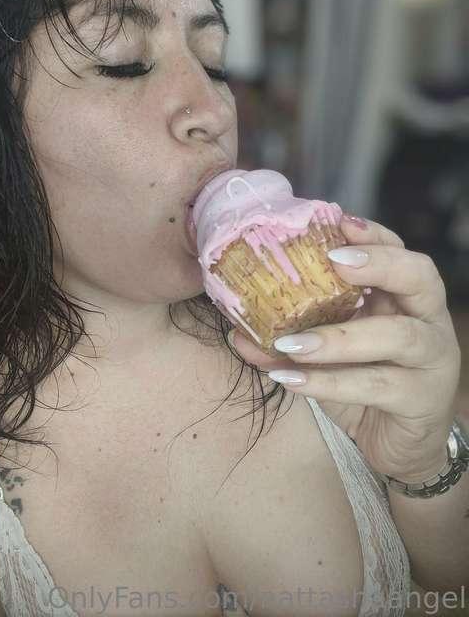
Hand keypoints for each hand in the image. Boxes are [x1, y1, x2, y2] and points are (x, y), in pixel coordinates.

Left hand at [227, 214, 461, 482]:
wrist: (394, 444)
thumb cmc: (362, 383)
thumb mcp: (326, 354)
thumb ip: (288, 337)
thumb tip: (235, 332)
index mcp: (404, 297)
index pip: (398, 252)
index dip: (373, 235)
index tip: (338, 223)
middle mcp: (426, 320)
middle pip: (419, 277)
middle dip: (379, 264)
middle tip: (333, 263)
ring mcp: (432, 360)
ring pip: (396, 337)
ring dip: (338, 337)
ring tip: (289, 342)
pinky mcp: (422, 399)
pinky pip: (377, 385)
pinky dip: (329, 382)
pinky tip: (291, 379)